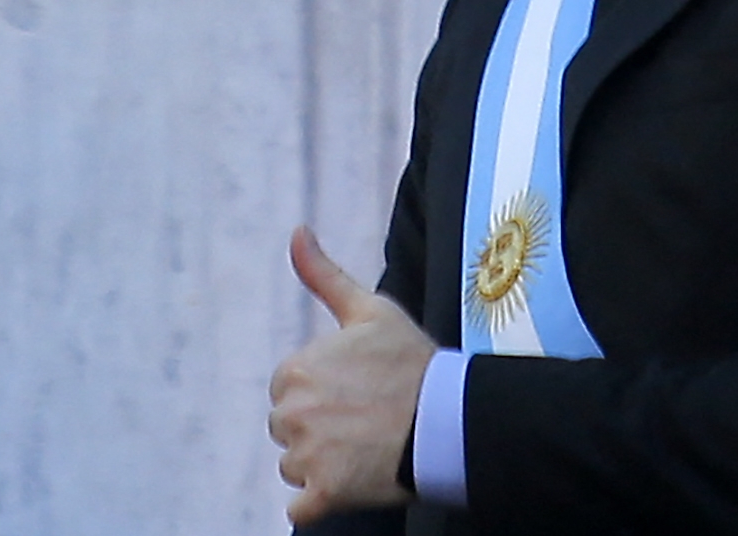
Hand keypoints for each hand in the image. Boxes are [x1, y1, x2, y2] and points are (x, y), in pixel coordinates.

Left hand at [268, 226, 437, 525]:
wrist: (451, 419)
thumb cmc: (413, 362)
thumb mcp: (371, 309)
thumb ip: (323, 274)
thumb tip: (296, 230)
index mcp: (297, 370)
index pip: (288, 390)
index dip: (322, 392)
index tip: (357, 390)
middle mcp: (293, 413)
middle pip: (287, 430)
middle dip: (317, 429)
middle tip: (364, 420)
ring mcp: (307, 456)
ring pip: (294, 467)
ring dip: (322, 465)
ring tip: (366, 448)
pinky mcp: (323, 494)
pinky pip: (301, 507)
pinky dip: (322, 501)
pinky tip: (354, 482)